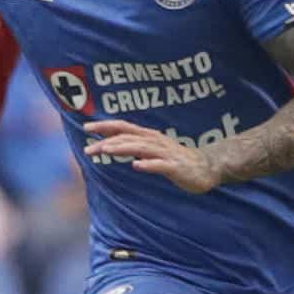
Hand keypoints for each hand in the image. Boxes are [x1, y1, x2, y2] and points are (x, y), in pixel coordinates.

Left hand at [83, 119, 220, 193]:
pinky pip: (161, 165)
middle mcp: (156, 141)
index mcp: (149, 136)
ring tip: (105, 151)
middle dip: (107, 142)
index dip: (105, 126)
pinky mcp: (176, 167)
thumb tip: (112, 145)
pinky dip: (148, 164)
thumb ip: (135, 146)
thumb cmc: (177, 159)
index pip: (123, 127)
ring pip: (141, 148)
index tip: (86, 127)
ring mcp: (166, 154)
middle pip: (128, 138)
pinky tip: (136, 165)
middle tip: (88, 149)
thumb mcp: (154, 149)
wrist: (207, 167)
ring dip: (122, 148)